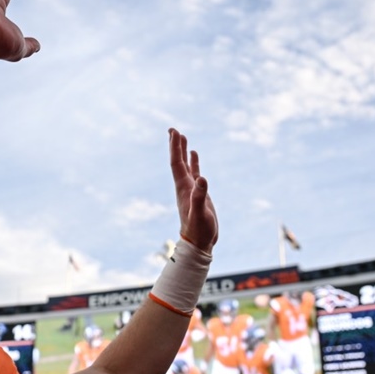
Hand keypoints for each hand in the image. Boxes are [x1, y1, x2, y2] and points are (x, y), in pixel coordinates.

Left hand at [169, 127, 217, 251]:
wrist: (199, 243)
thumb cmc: (199, 230)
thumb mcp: (200, 213)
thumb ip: (200, 197)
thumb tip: (202, 178)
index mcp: (183, 188)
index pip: (176, 163)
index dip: (175, 148)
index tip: (174, 132)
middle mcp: (184, 186)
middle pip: (178, 162)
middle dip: (176, 145)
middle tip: (173, 129)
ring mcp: (191, 190)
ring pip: (185, 166)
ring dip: (183, 151)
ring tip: (182, 137)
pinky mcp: (199, 194)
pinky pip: (195, 173)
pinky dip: (194, 163)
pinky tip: (194, 155)